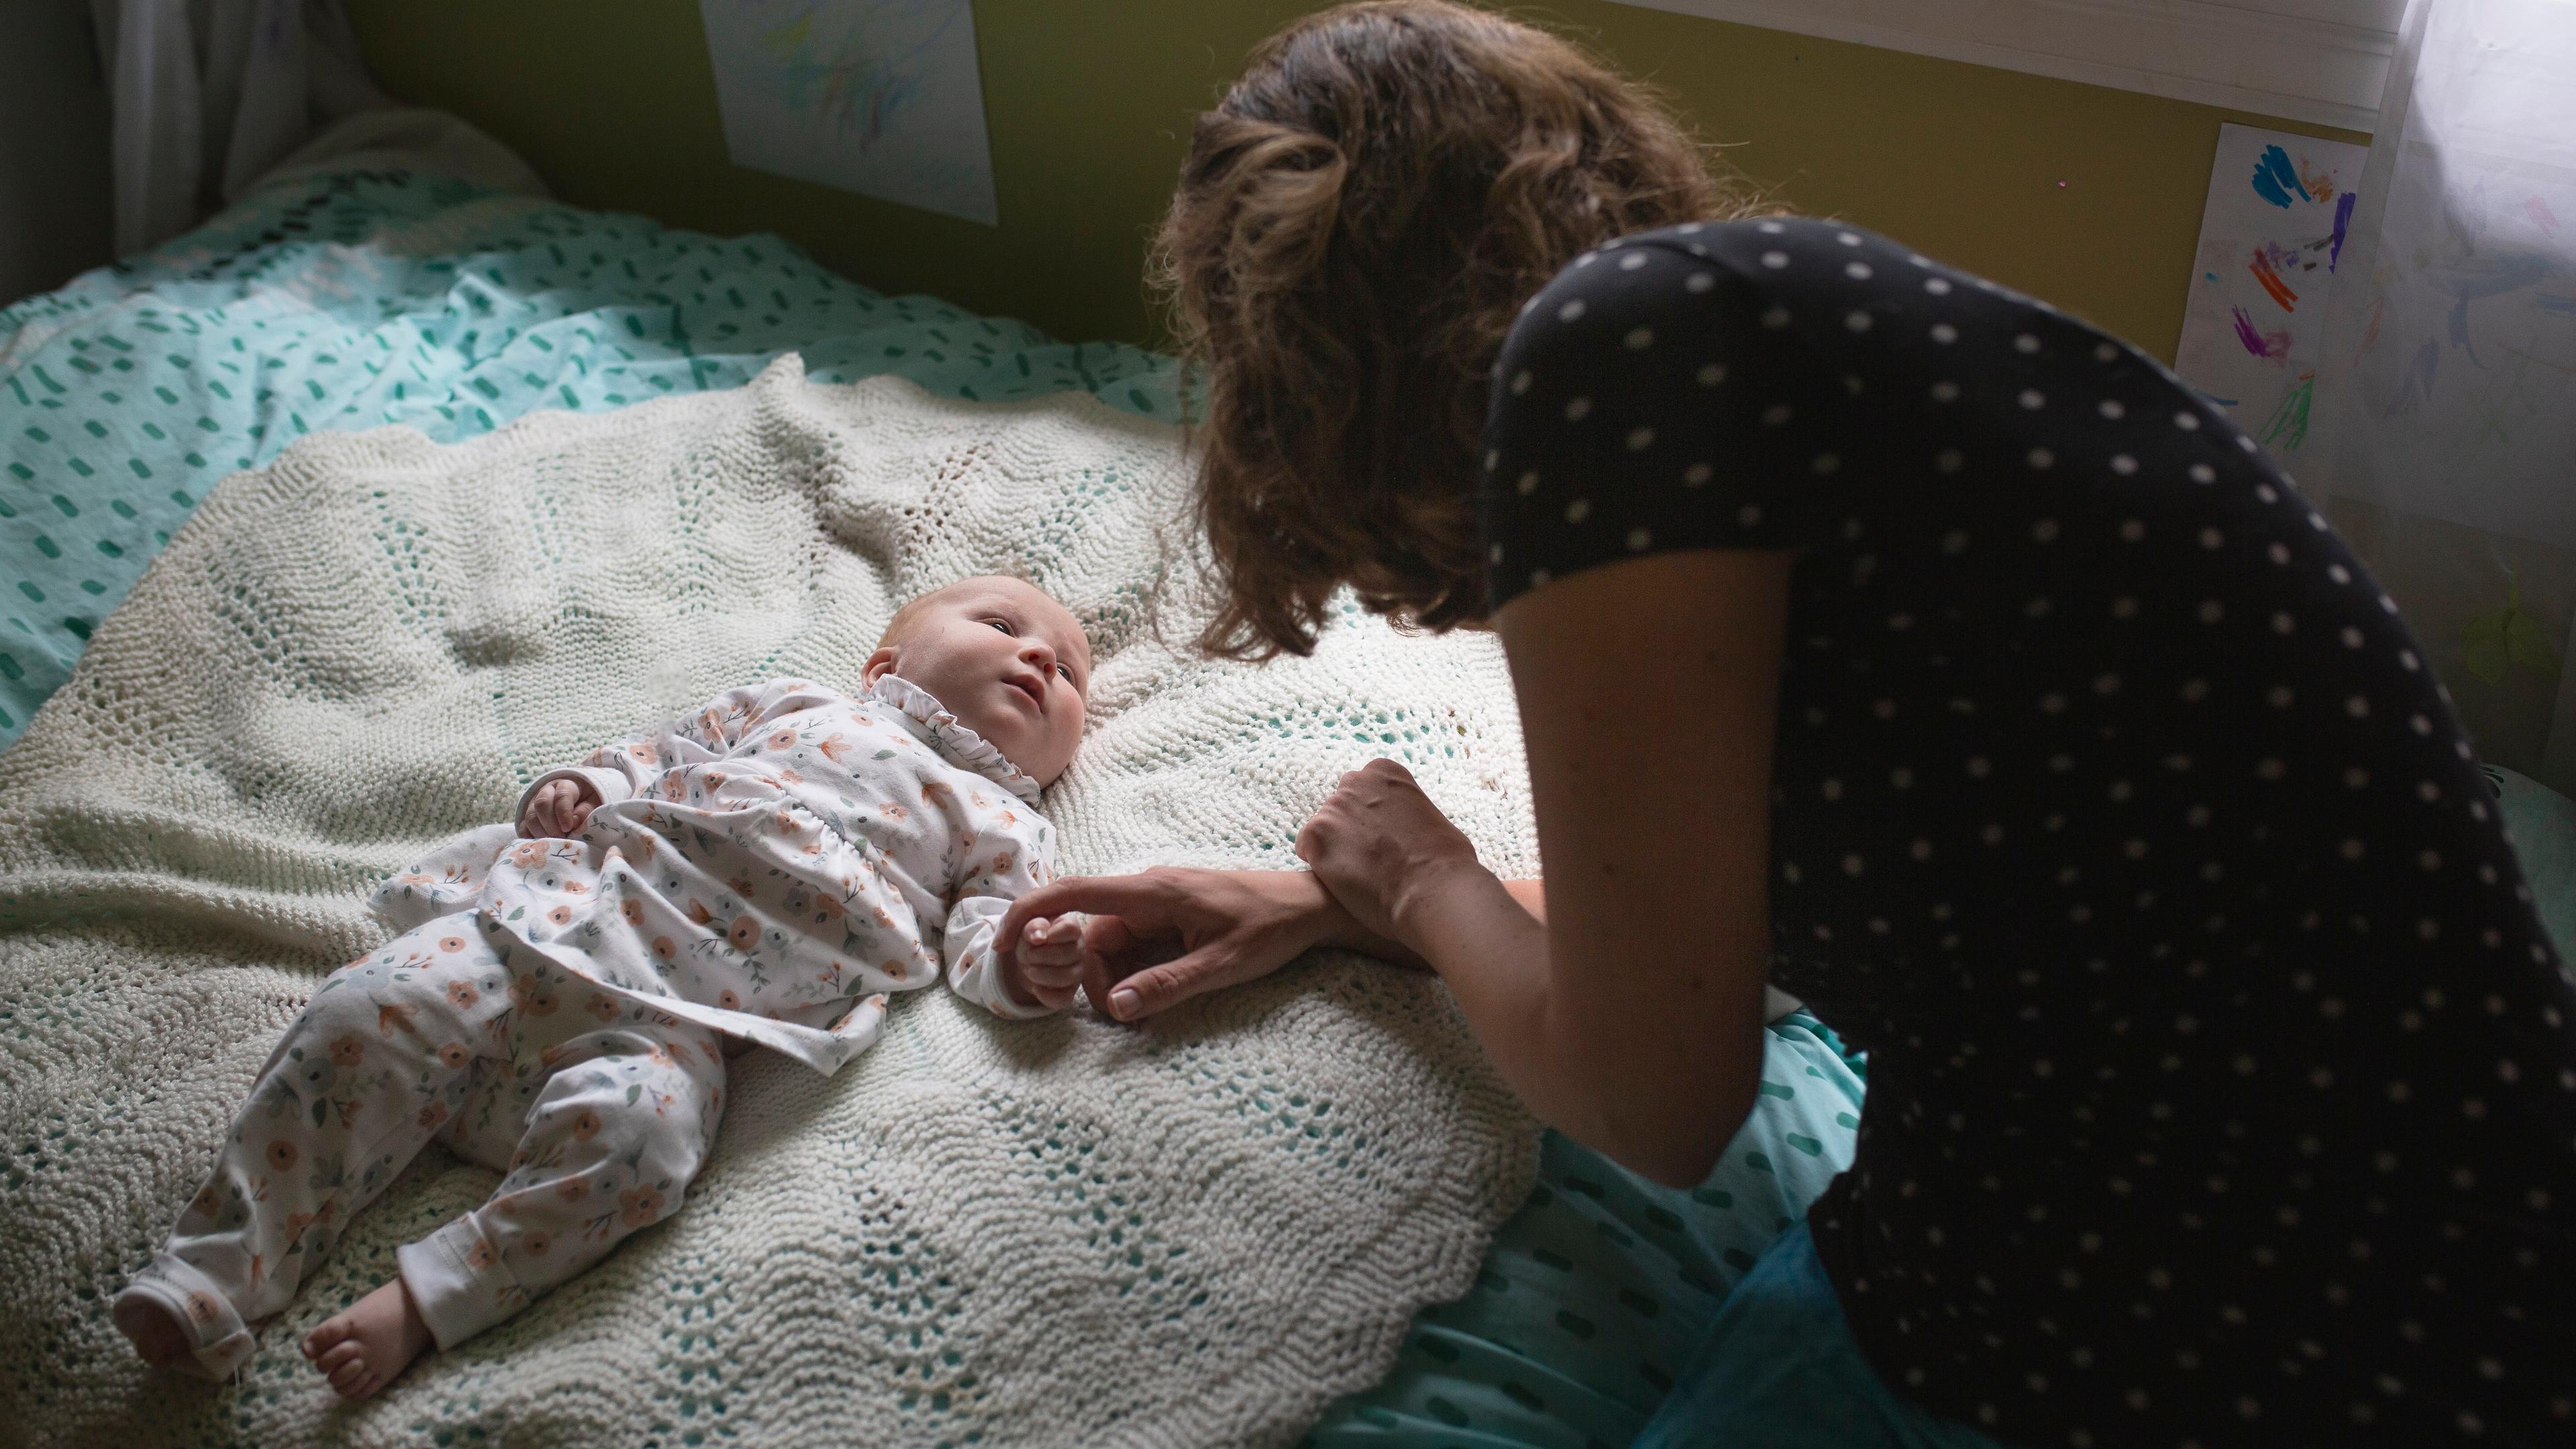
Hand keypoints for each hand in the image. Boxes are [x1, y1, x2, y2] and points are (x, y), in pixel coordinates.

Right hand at [518, 778, 598, 838]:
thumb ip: (586, 810)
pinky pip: (523, 827)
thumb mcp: (594, 802)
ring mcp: (534, 804)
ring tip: (553, 843)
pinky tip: (540, 846)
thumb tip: (573, 821)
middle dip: (550, 824)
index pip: (562, 796)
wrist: (579, 799)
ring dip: (540, 832)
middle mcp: (547, 791)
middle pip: (541, 804)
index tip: (567, 828)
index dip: (563, 813)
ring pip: (530, 817)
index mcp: (566, 785)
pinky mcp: (527, 817)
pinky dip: (529, 838)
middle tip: (560, 838)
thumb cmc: (588, 801)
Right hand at [995, 868, 1380, 1020]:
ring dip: (1111, 979)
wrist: (1311, 905)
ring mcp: (1157, 902)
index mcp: (1154, 892)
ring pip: (1108, 942)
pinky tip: (1152, 997)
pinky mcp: (1168, 915)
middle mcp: (1148, 891)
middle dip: (1087, 975)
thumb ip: (1167, 985)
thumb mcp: (1222, 965)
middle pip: (1088, 932)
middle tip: (1117, 1015)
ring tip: (1142, 1012)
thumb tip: (1115, 1006)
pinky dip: (1131, 973)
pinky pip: (1131, 944)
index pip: (1074, 894)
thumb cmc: (1271, 927)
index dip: (1029, 915)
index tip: (1000, 944)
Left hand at [1002, 913, 1086, 1011]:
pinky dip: (1044, 994)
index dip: (1052, 935)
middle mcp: (1079, 948)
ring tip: (1029, 969)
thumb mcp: (1025, 927)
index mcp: (1070, 927)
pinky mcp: (1070, 991)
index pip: (1071, 929)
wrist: (1024, 959)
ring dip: (1041, 975)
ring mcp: (1077, 971)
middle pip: (1069, 953)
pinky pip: (1062, 998)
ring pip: (1068, 977)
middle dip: (1040, 956)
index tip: (1036, 939)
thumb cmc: (1029, 938)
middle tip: (1027, 955)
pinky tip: (1035, 986)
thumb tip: (1038, 937)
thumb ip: (1032, 926)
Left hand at [1295, 759, 1484, 948]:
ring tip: (1360, 874)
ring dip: (1336, 849)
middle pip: (1341, 807)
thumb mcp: (1433, 817)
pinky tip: (1342, 880)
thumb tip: (1410, 829)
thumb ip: (1409, 812)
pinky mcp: (1316, 835)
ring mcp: (1334, 807)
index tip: (1384, 840)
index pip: (1364, 790)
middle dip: (1350, 830)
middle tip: (1369, 859)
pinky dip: (1320, 864)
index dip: (1372, 819)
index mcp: (1386, 772)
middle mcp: (1356, 781)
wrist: (1433, 889)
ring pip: (1324, 829)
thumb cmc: (1445, 862)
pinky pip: (1306, 847)